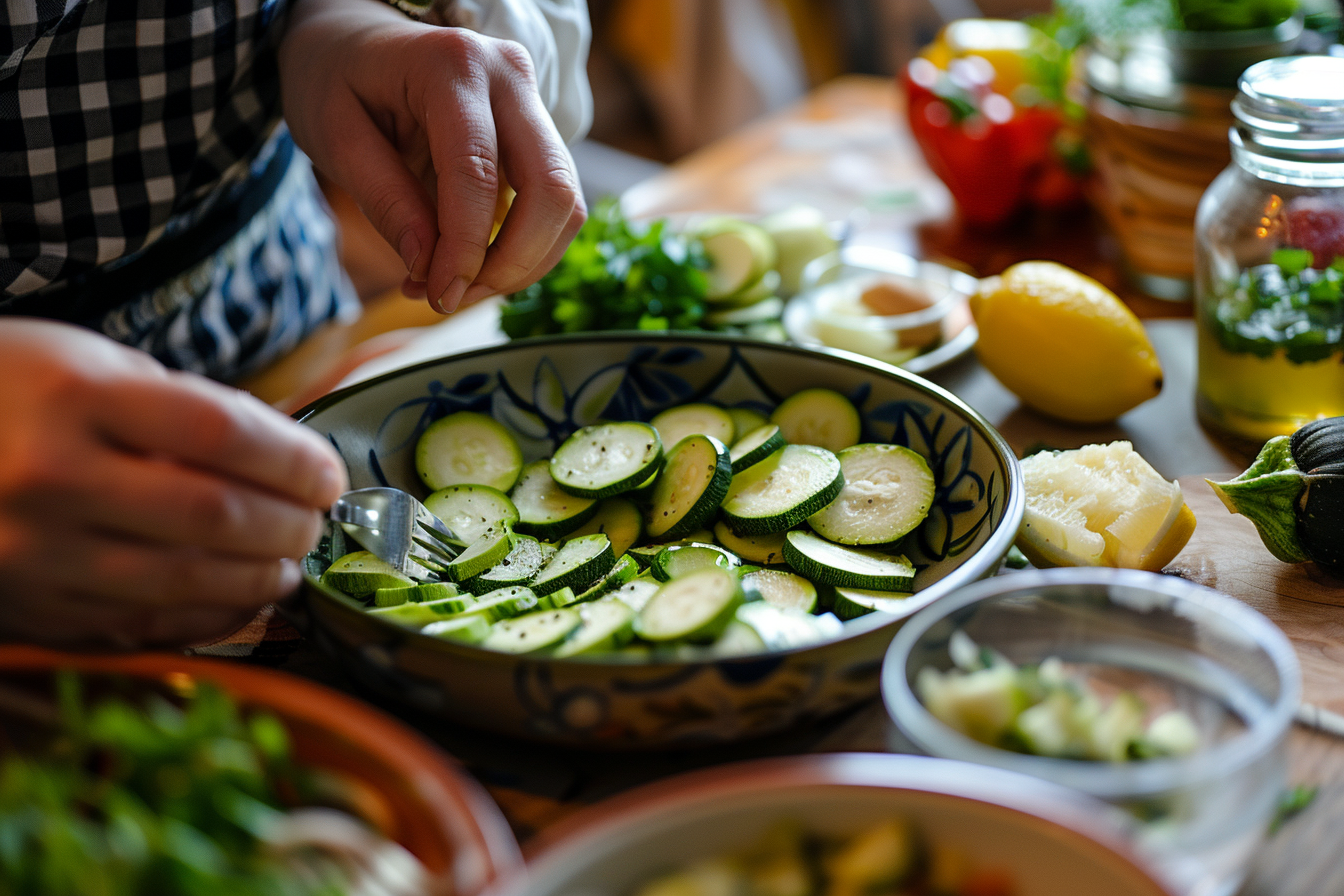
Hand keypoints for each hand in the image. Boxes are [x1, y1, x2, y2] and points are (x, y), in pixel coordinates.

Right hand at [0, 320, 347, 647]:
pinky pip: (146, 625)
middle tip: (317, 521)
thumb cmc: (7, 393)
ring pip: (189, 581)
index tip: (327, 474)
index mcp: (75, 397)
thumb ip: (182, 409)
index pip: (223, 434)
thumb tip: (282, 459)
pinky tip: (243, 598)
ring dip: (264, 577)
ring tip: (290, 561)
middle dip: (292, 525)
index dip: (295, 460)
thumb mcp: (86, 364)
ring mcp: (38, 553)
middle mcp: (54, 478)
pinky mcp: (32, 609)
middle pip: (217, 515)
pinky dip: (213, 615)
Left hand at [279, 0, 585, 312]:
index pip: (477, 173)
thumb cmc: (335, 77)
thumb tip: (429, 268)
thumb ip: (384, 199)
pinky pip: (553, 203)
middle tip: (455, 297)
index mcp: (451, 64)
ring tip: (457, 284)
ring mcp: (533, 99)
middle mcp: (509, 74)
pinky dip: (523, 247)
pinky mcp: (539, 130)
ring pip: (565, 203)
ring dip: (522, 262)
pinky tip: (471, 261)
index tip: (438, 296)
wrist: (355, 36)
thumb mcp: (332, 135)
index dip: (464, 248)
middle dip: (513, 263)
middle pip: (551, 189)